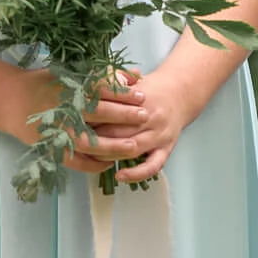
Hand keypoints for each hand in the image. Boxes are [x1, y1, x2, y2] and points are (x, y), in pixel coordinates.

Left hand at [78, 64, 206, 184]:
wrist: (183, 91)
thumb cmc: (151, 88)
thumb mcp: (132, 82)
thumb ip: (110, 88)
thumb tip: (81, 96)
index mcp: (141, 99)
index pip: (111, 113)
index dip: (91, 121)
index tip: (75, 125)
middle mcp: (152, 117)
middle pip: (118, 133)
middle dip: (96, 140)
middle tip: (79, 143)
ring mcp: (160, 134)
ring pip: (131, 149)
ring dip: (110, 155)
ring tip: (94, 158)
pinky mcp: (167, 148)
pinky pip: (153, 166)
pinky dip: (137, 174)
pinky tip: (121, 176)